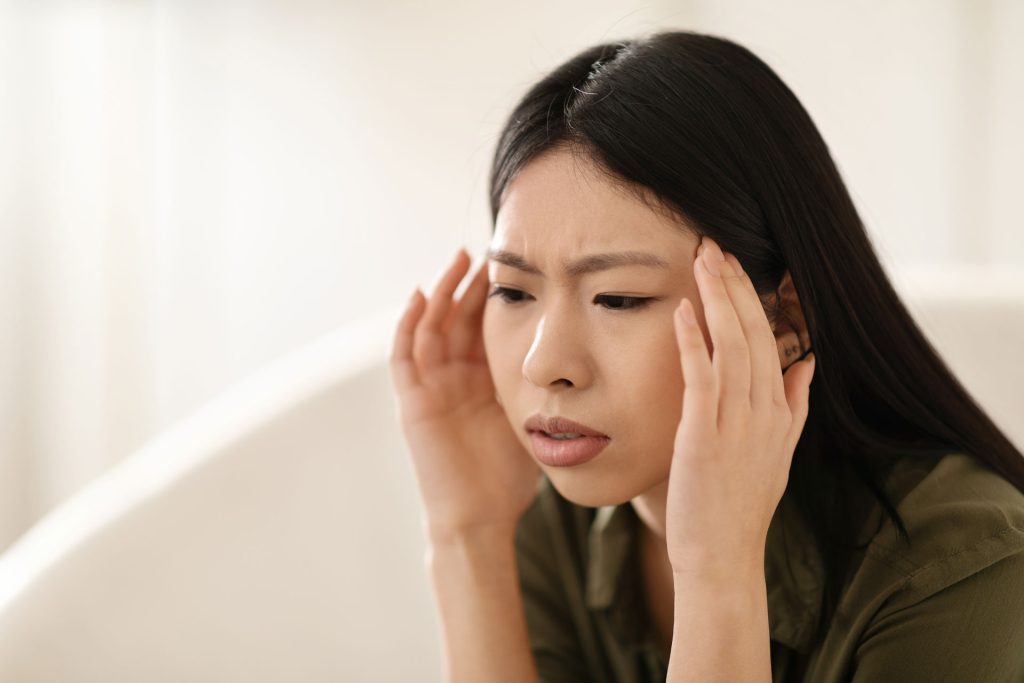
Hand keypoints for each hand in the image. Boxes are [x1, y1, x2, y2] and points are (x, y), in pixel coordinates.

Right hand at [388, 247, 541, 543]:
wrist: (480, 519)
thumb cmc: (509, 478)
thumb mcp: (532, 420)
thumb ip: (545, 389)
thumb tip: (588, 364)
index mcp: (482, 380)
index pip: (485, 324)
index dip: (496, 294)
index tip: (518, 263)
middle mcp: (454, 378)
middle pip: (458, 317)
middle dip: (471, 284)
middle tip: (487, 250)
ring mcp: (431, 388)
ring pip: (430, 326)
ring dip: (442, 291)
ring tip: (460, 259)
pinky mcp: (413, 403)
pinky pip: (405, 356)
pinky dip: (409, 324)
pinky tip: (421, 295)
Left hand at [665, 236, 815, 577]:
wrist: (723, 555)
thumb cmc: (741, 506)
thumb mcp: (779, 453)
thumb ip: (794, 405)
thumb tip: (808, 363)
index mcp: (781, 412)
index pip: (772, 341)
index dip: (754, 300)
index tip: (737, 265)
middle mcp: (764, 412)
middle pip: (755, 334)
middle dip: (736, 286)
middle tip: (716, 244)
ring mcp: (736, 424)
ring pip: (733, 347)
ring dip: (717, 300)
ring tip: (702, 259)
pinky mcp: (704, 437)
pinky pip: (701, 379)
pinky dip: (693, 342)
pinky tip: (682, 311)